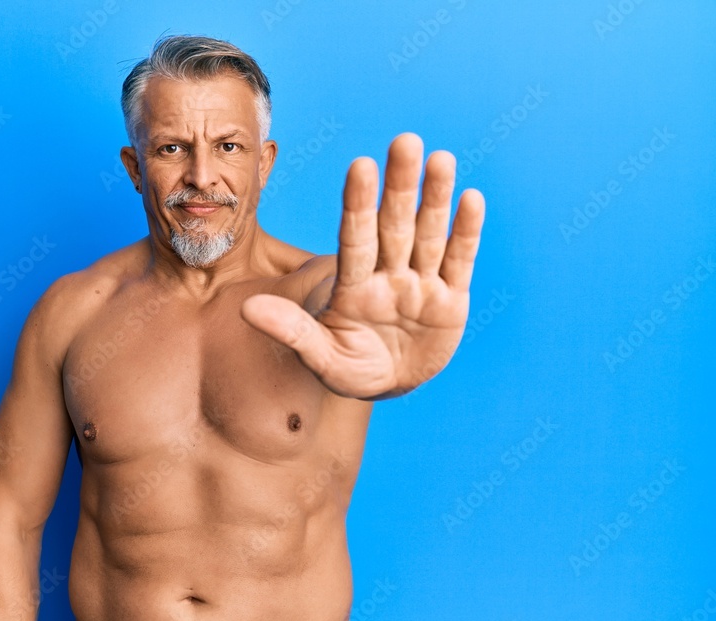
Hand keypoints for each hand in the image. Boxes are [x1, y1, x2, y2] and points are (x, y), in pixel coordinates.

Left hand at [241, 133, 484, 398]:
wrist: (389, 385)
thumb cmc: (348, 368)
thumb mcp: (319, 357)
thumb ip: (290, 331)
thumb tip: (246, 309)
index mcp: (353, 287)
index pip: (355, 239)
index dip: (358, 204)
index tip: (360, 166)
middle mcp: (387, 277)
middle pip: (393, 226)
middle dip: (399, 186)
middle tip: (404, 140)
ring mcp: (420, 286)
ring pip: (428, 235)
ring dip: (435, 198)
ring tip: (440, 159)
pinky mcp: (451, 300)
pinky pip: (459, 262)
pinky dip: (466, 233)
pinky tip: (469, 198)